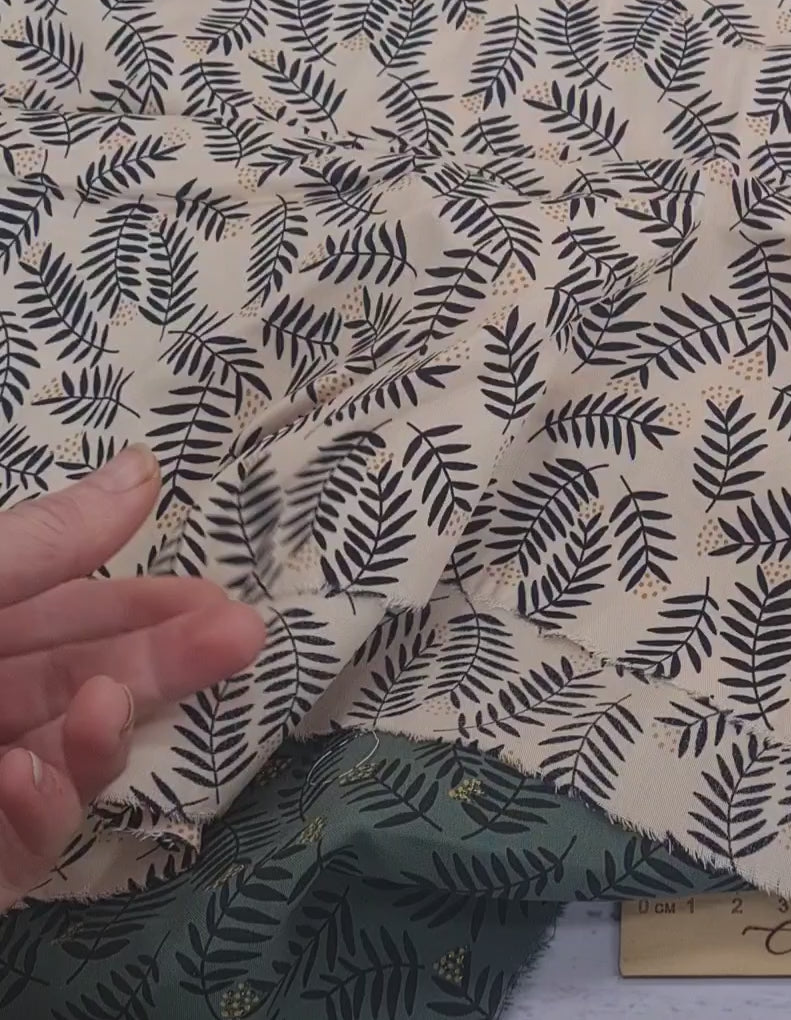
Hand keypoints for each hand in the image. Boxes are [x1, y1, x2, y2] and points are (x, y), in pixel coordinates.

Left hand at [0, 448, 264, 908]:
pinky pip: (24, 843)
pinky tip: (26, 772)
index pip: (68, 615)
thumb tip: (148, 469)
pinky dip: (39, 809)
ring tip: (107, 705)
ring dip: (97, 734)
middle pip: (82, 680)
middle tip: (245, 639)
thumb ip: (48, 541)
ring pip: (65, 761)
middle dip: (161, 661)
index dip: (144, 604)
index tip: (222, 598)